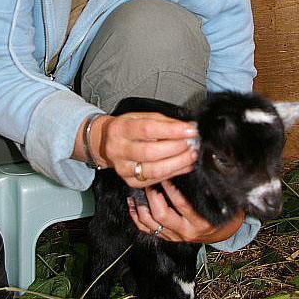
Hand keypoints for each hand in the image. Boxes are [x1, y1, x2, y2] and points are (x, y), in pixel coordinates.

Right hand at [77, 113, 198, 187]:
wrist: (106, 144)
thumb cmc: (127, 128)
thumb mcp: (140, 117)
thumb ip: (163, 121)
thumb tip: (187, 127)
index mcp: (120, 129)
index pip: (148, 129)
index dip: (172, 130)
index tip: (190, 129)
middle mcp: (118, 150)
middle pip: (151, 152)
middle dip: (176, 148)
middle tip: (192, 143)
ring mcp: (123, 168)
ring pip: (154, 170)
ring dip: (178, 163)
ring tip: (191, 155)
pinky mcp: (131, 182)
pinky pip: (156, 179)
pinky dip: (174, 172)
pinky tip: (185, 165)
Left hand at [127, 180, 244, 242]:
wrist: (221, 232)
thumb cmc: (220, 211)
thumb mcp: (216, 200)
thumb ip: (203, 187)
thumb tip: (190, 164)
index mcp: (200, 222)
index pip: (182, 204)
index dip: (171, 188)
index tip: (167, 174)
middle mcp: (186, 231)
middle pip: (161, 215)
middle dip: (153, 196)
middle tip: (150, 181)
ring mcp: (174, 236)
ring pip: (150, 224)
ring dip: (141, 206)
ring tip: (138, 190)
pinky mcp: (166, 238)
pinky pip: (146, 229)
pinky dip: (137, 216)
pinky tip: (133, 203)